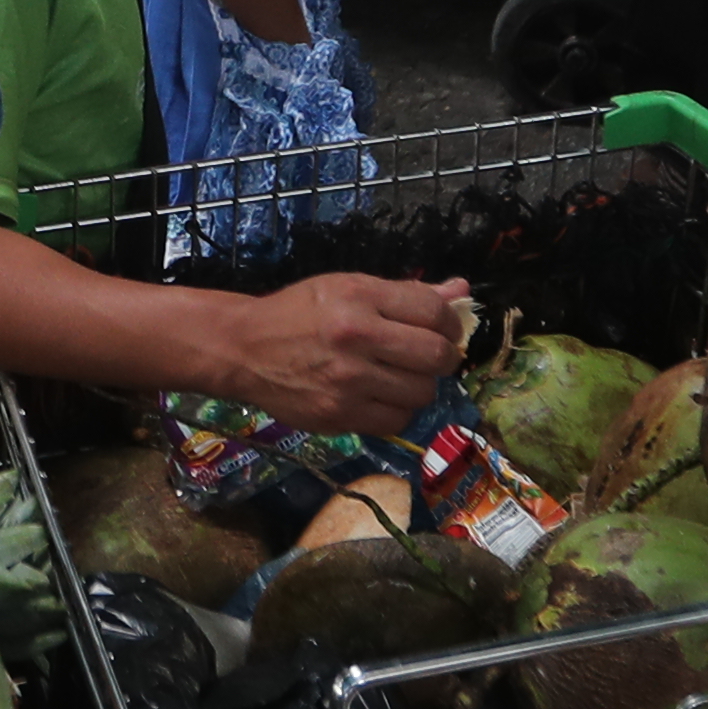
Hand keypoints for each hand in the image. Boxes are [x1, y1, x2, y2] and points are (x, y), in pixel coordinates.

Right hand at [199, 276, 474, 436]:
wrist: (245, 348)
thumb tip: (462, 290)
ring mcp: (348, 382)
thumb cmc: (300, 312)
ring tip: (401, 377)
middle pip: (435, 356)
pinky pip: (396, 421)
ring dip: (419, 386)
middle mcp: (356, 339)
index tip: (440, 328)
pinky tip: (383, 397)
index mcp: (359, 298)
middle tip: (427, 356)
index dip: (448, 322)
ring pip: (421, 393)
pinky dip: (398, 411)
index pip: (433, 311)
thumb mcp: (348, 287)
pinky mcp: (339, 416)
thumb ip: (406, 293)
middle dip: (443, 357)